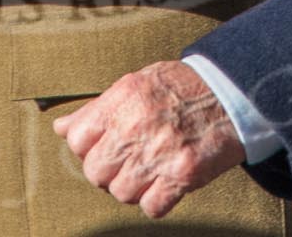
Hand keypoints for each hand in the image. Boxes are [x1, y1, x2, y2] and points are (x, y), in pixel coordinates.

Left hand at [55, 60, 245, 218]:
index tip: (103, 147)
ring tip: (148, 171)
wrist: (231, 94)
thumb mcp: (135, 84)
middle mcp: (136, 125)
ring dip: (132, 188)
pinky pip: (151, 207)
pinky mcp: (183, 174)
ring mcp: (159, 152)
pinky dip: (156, 201)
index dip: (87, 148)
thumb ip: (96, 109)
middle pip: (95, 172)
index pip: (76, 139)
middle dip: (107, 172)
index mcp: (122, 99)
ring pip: (121, 193)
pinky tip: (165, 183)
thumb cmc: (181, 88)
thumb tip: (60, 127)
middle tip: (127, 162)